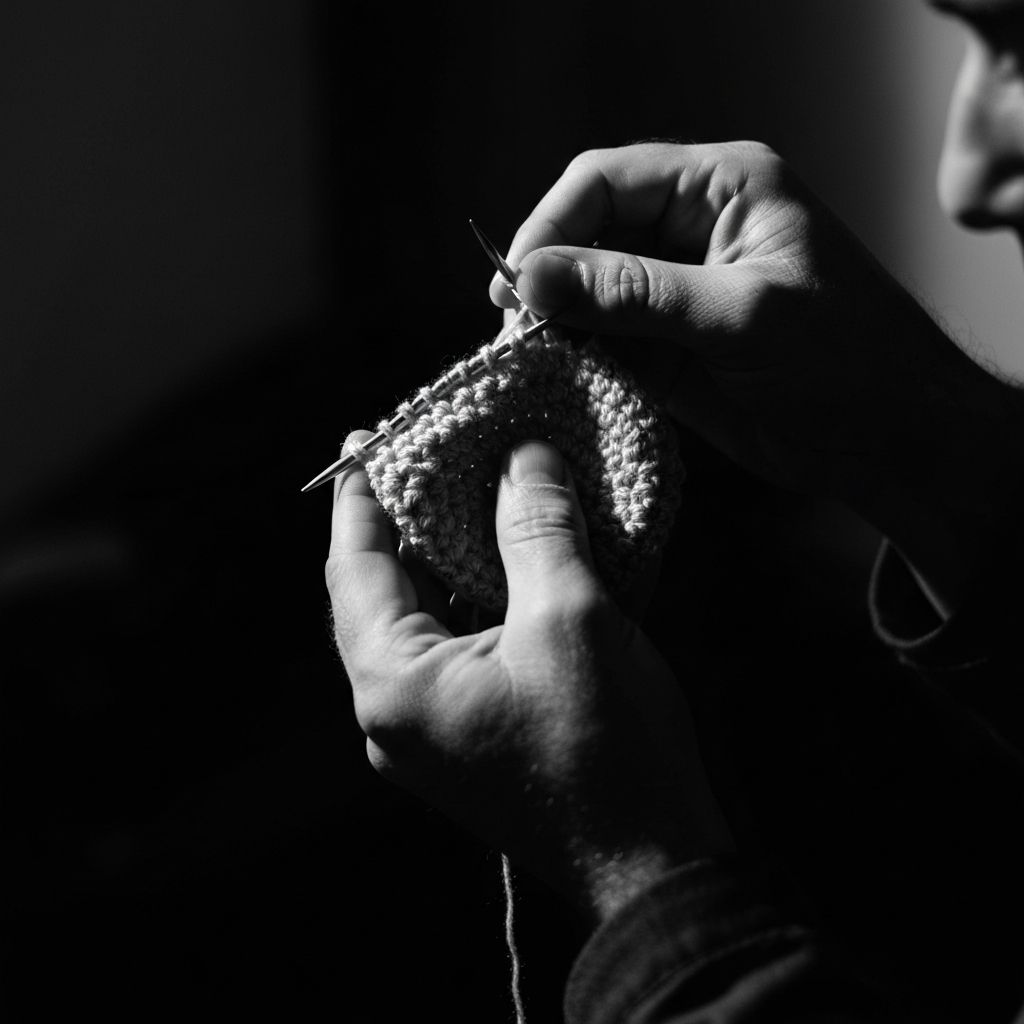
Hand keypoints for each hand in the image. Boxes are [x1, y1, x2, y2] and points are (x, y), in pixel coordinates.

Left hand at [326, 434, 732, 922]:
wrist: (652, 865)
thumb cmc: (608, 749)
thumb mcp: (571, 617)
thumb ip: (536, 527)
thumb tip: (524, 457)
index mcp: (395, 684)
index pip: (354, 568)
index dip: (360, 497)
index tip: (364, 439)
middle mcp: (395, 713)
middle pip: (381, 594)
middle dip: (403, 522)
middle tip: (421, 455)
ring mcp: (430, 732)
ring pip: (420, 622)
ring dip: (442, 558)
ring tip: (464, 492)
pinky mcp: (468, 738)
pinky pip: (453, 650)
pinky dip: (471, 598)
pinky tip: (502, 558)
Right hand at [492, 142, 1023, 613]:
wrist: (890, 443)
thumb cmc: (844, 363)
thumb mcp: (738, 315)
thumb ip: (633, 293)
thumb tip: (531, 277)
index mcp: (723, 186)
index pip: (609, 181)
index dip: (552, 225)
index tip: (516, 284)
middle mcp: (693, 228)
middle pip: (589, 232)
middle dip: (549, 277)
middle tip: (514, 329)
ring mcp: (676, 291)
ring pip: (588, 290)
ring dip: (557, 322)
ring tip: (526, 358)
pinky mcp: (667, 346)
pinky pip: (603, 341)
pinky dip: (577, 359)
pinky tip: (556, 380)